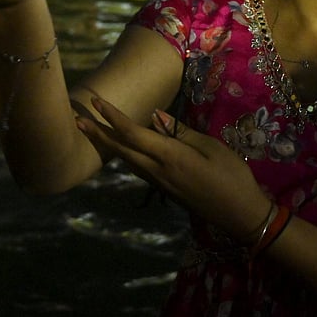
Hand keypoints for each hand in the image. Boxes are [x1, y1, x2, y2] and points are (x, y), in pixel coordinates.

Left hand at [77, 97, 272, 241]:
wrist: (240, 215)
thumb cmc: (232, 176)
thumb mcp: (211, 147)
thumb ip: (180, 132)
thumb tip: (154, 116)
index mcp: (170, 156)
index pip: (132, 133)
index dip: (112, 117)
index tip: (96, 102)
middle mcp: (158, 170)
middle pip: (121, 149)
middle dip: (98, 133)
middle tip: (77, 119)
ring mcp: (160, 183)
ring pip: (128, 160)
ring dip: (108, 145)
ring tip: (93, 132)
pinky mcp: (166, 189)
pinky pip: (139, 169)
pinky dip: (125, 156)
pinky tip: (123, 150)